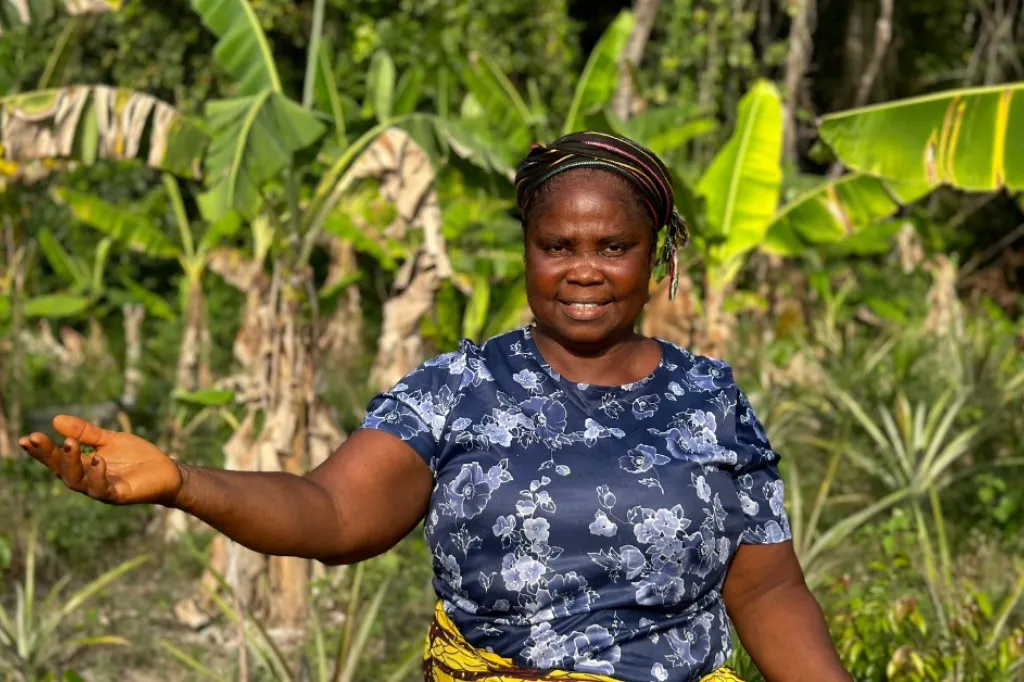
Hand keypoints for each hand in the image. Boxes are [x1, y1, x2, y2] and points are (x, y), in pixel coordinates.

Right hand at [18, 415, 182, 505]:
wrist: (167, 471)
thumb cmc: (137, 457)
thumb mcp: (110, 439)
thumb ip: (86, 432)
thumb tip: (56, 419)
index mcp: (83, 466)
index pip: (56, 459)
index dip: (41, 451)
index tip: (27, 438)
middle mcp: (87, 480)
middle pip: (61, 470)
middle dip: (49, 455)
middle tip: (38, 439)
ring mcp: (101, 489)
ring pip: (77, 481)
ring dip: (71, 463)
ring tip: (71, 444)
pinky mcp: (118, 495)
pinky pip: (102, 488)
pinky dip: (97, 475)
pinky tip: (97, 459)